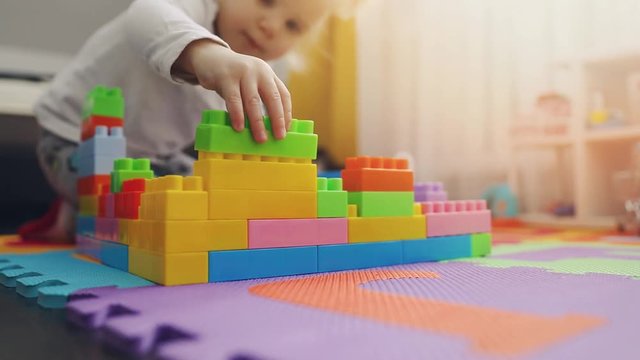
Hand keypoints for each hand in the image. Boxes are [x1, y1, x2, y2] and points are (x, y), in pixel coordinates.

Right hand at [175, 39, 291, 142]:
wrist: (210, 57)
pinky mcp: (226, 77)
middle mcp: (259, 71)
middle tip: (279, 137)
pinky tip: (239, 127)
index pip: (283, 95)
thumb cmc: (233, 77)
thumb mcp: (251, 82)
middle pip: (272, 97)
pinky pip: (234, 99)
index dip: (286, 114)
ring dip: (258, 122)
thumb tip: (269, 127)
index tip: (286, 130)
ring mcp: (243, 73)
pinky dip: (238, 115)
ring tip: (260, 138)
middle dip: (277, 120)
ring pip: (253, 101)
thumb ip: (260, 98)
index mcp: (268, 74)